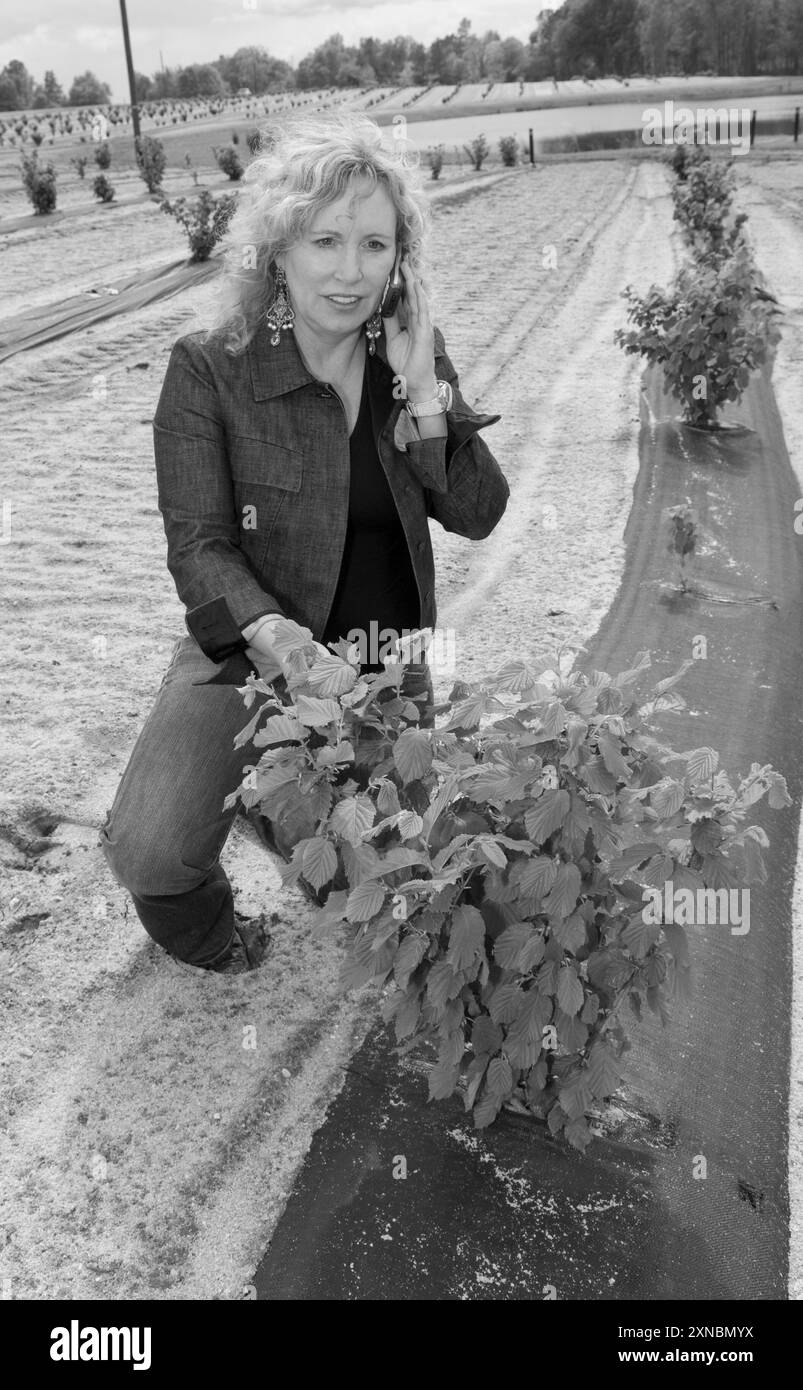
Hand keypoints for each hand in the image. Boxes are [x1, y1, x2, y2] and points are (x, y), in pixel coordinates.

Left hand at [382, 260, 435, 398]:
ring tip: (408, 269)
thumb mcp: (393, 339)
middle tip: (402, 261)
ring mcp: (424, 326)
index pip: (406, 299)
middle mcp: (419, 321)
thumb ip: (391, 323)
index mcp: (412, 322)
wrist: (415, 381)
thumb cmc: (407, 362)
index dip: (402, 285)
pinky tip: (416, 287)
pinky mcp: (425, 333)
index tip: (396, 270)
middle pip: (413, 296)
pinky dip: (419, 299)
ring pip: (419, 300)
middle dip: (408, 278)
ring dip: (414, 284)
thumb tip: (384, 309)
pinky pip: (422, 312)